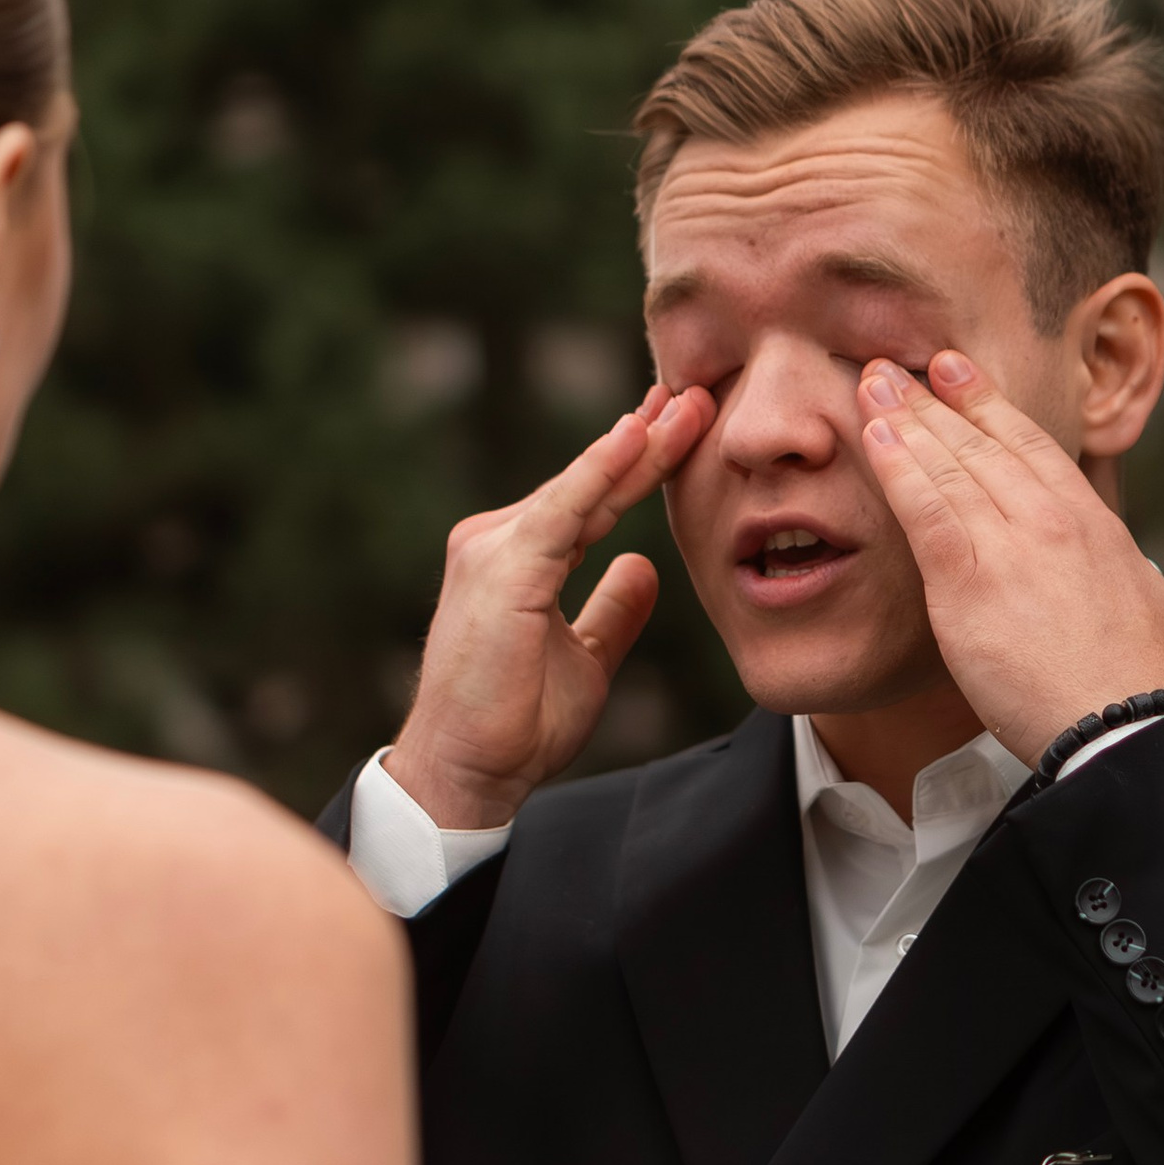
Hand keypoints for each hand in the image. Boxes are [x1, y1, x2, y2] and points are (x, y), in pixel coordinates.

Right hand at [386, 385, 711, 828]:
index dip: (640, 465)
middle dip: (646, 438)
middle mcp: (498, 540)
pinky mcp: (502, 567)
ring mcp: (494, 548)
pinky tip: (636, 436)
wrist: (467, 770)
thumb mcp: (585, 659)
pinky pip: (563, 510)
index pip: (591, 501)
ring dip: (638, 444)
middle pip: (589, 483)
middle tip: (696, 393)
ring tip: (687, 405)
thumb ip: (613, 610)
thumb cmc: (515, 725)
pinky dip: (600, 472)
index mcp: (518, 558)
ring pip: (582, 487)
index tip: (683, 427)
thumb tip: (647, 567)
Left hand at [857, 352, 1163, 763]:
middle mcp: (1049, 518)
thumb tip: (1122, 568)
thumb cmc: (1143, 678)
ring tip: (870, 384)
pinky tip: (873, 437)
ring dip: (904, 419)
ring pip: (948, 466)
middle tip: (894, 367)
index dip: (986, 403)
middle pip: (980, 444)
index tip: (955, 370)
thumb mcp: (1147, 599)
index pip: (1029, 444)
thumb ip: (1116, 569)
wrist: (1127, 721)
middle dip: (932, 400)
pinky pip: (925, 510)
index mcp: (1091, 522)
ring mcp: (1009, 544)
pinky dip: (897, 467)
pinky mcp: (970, 581)